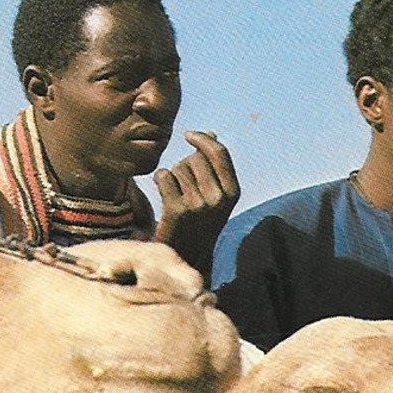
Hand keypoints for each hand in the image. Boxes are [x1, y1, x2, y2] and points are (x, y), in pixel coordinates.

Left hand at [154, 129, 239, 280]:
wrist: (184, 258)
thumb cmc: (198, 222)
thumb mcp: (215, 197)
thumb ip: (215, 167)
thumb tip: (211, 134)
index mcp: (232, 193)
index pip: (219, 153)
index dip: (202, 139)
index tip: (189, 135)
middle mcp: (218, 198)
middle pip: (194, 159)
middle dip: (184, 165)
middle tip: (182, 187)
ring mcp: (198, 204)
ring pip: (178, 168)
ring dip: (172, 176)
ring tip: (175, 197)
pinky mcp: (177, 210)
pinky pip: (163, 176)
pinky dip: (159, 181)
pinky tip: (163, 196)